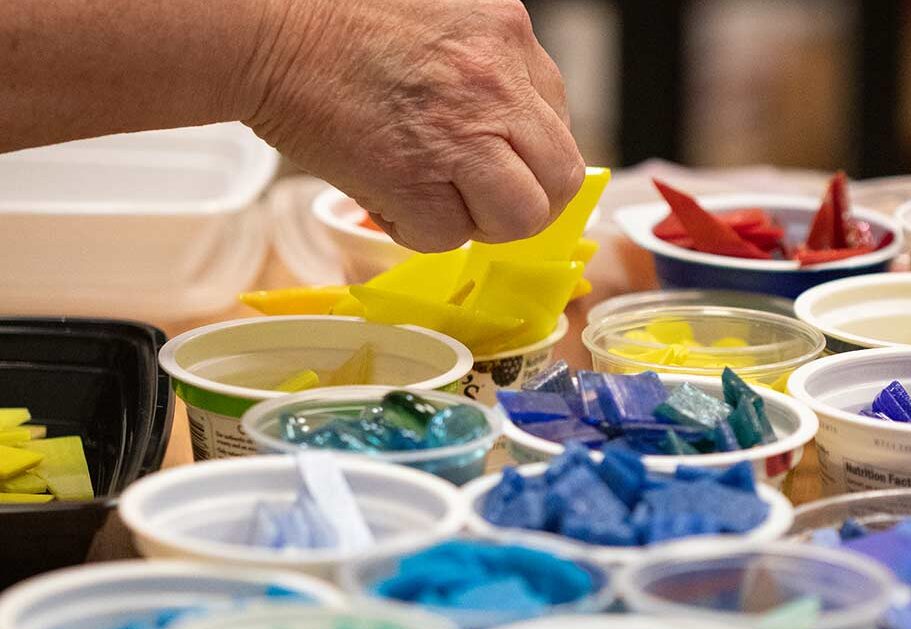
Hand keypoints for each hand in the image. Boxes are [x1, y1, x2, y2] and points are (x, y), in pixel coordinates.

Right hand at [244, 0, 584, 251]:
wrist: (264, 27)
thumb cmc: (338, 25)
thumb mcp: (443, 18)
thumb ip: (489, 68)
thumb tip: (514, 139)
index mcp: (507, 35)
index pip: (559, 128)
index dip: (531, 161)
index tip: (498, 168)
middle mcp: (497, 81)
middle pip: (559, 181)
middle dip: (524, 204)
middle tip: (480, 201)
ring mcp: (461, 134)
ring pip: (519, 219)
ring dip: (481, 225)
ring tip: (436, 200)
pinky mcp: (416, 179)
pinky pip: (447, 238)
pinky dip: (416, 230)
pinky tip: (385, 194)